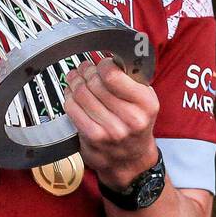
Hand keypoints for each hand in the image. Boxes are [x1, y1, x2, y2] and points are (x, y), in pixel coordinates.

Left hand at [63, 56, 159, 191]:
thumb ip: (132, 79)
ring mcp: (111, 130)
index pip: (114, 74)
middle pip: (95, 82)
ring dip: (75, 82)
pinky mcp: (93, 138)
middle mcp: (130, 118)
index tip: (102, 64)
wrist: (131, 160)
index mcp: (146, 103)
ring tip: (75, 78)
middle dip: (86, 71)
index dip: (103, 65)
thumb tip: (109, 56)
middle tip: (84, 69)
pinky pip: (73, 109)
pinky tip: (72, 95)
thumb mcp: (146, 100)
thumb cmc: (137, 124)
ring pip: (82, 94)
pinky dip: (69, 98)